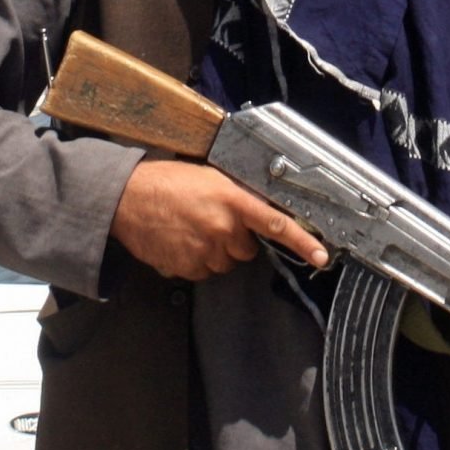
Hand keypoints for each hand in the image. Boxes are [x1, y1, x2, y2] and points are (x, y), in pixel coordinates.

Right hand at [110, 158, 329, 282]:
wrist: (127, 198)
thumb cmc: (167, 181)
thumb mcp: (209, 178)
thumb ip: (236, 197)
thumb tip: (256, 213)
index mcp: (232, 200)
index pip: (276, 223)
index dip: (303, 242)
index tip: (322, 256)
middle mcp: (223, 228)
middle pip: (246, 249)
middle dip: (235, 239)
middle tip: (210, 219)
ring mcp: (205, 251)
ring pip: (224, 262)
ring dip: (214, 250)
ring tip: (190, 228)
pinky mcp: (187, 268)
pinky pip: (202, 271)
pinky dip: (195, 259)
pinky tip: (179, 240)